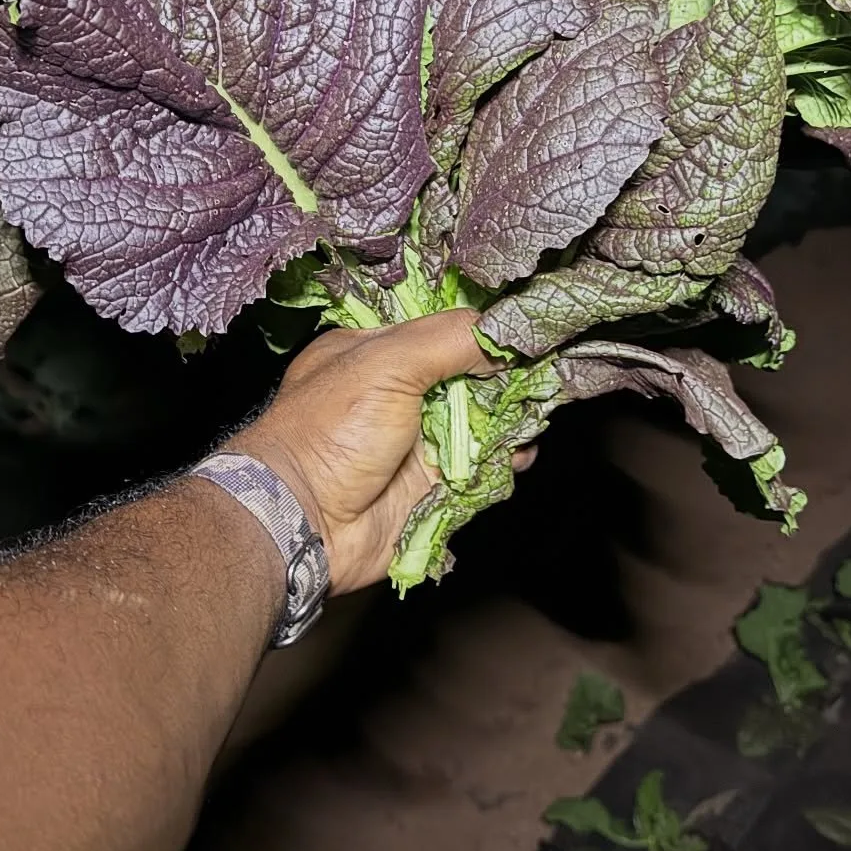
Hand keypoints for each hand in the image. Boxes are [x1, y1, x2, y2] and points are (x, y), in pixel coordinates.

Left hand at [238, 310, 517, 594]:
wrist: (305, 523)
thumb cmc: (330, 432)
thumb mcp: (385, 363)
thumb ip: (449, 339)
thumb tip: (505, 335)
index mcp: (375, 351)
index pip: (442, 328)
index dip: (483, 329)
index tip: (526, 329)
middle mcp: (398, 392)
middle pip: (471, 374)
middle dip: (508, 375)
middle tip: (545, 371)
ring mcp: (417, 440)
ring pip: (484, 421)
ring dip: (513, 419)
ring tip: (537, 413)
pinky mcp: (434, 485)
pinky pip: (484, 466)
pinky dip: (507, 459)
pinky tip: (520, 452)